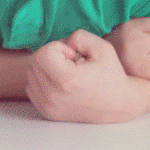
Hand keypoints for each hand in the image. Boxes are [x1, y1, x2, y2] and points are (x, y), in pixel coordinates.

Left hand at [26, 30, 149, 123]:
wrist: (118, 105)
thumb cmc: (111, 75)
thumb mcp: (101, 48)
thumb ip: (78, 37)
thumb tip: (61, 43)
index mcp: (67, 80)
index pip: (43, 53)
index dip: (58, 47)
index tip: (73, 55)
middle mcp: (54, 96)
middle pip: (35, 62)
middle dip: (51, 56)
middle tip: (71, 62)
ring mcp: (49, 106)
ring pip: (31, 74)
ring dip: (46, 68)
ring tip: (66, 72)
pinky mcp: (46, 112)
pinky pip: (31, 88)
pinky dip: (42, 81)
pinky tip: (59, 82)